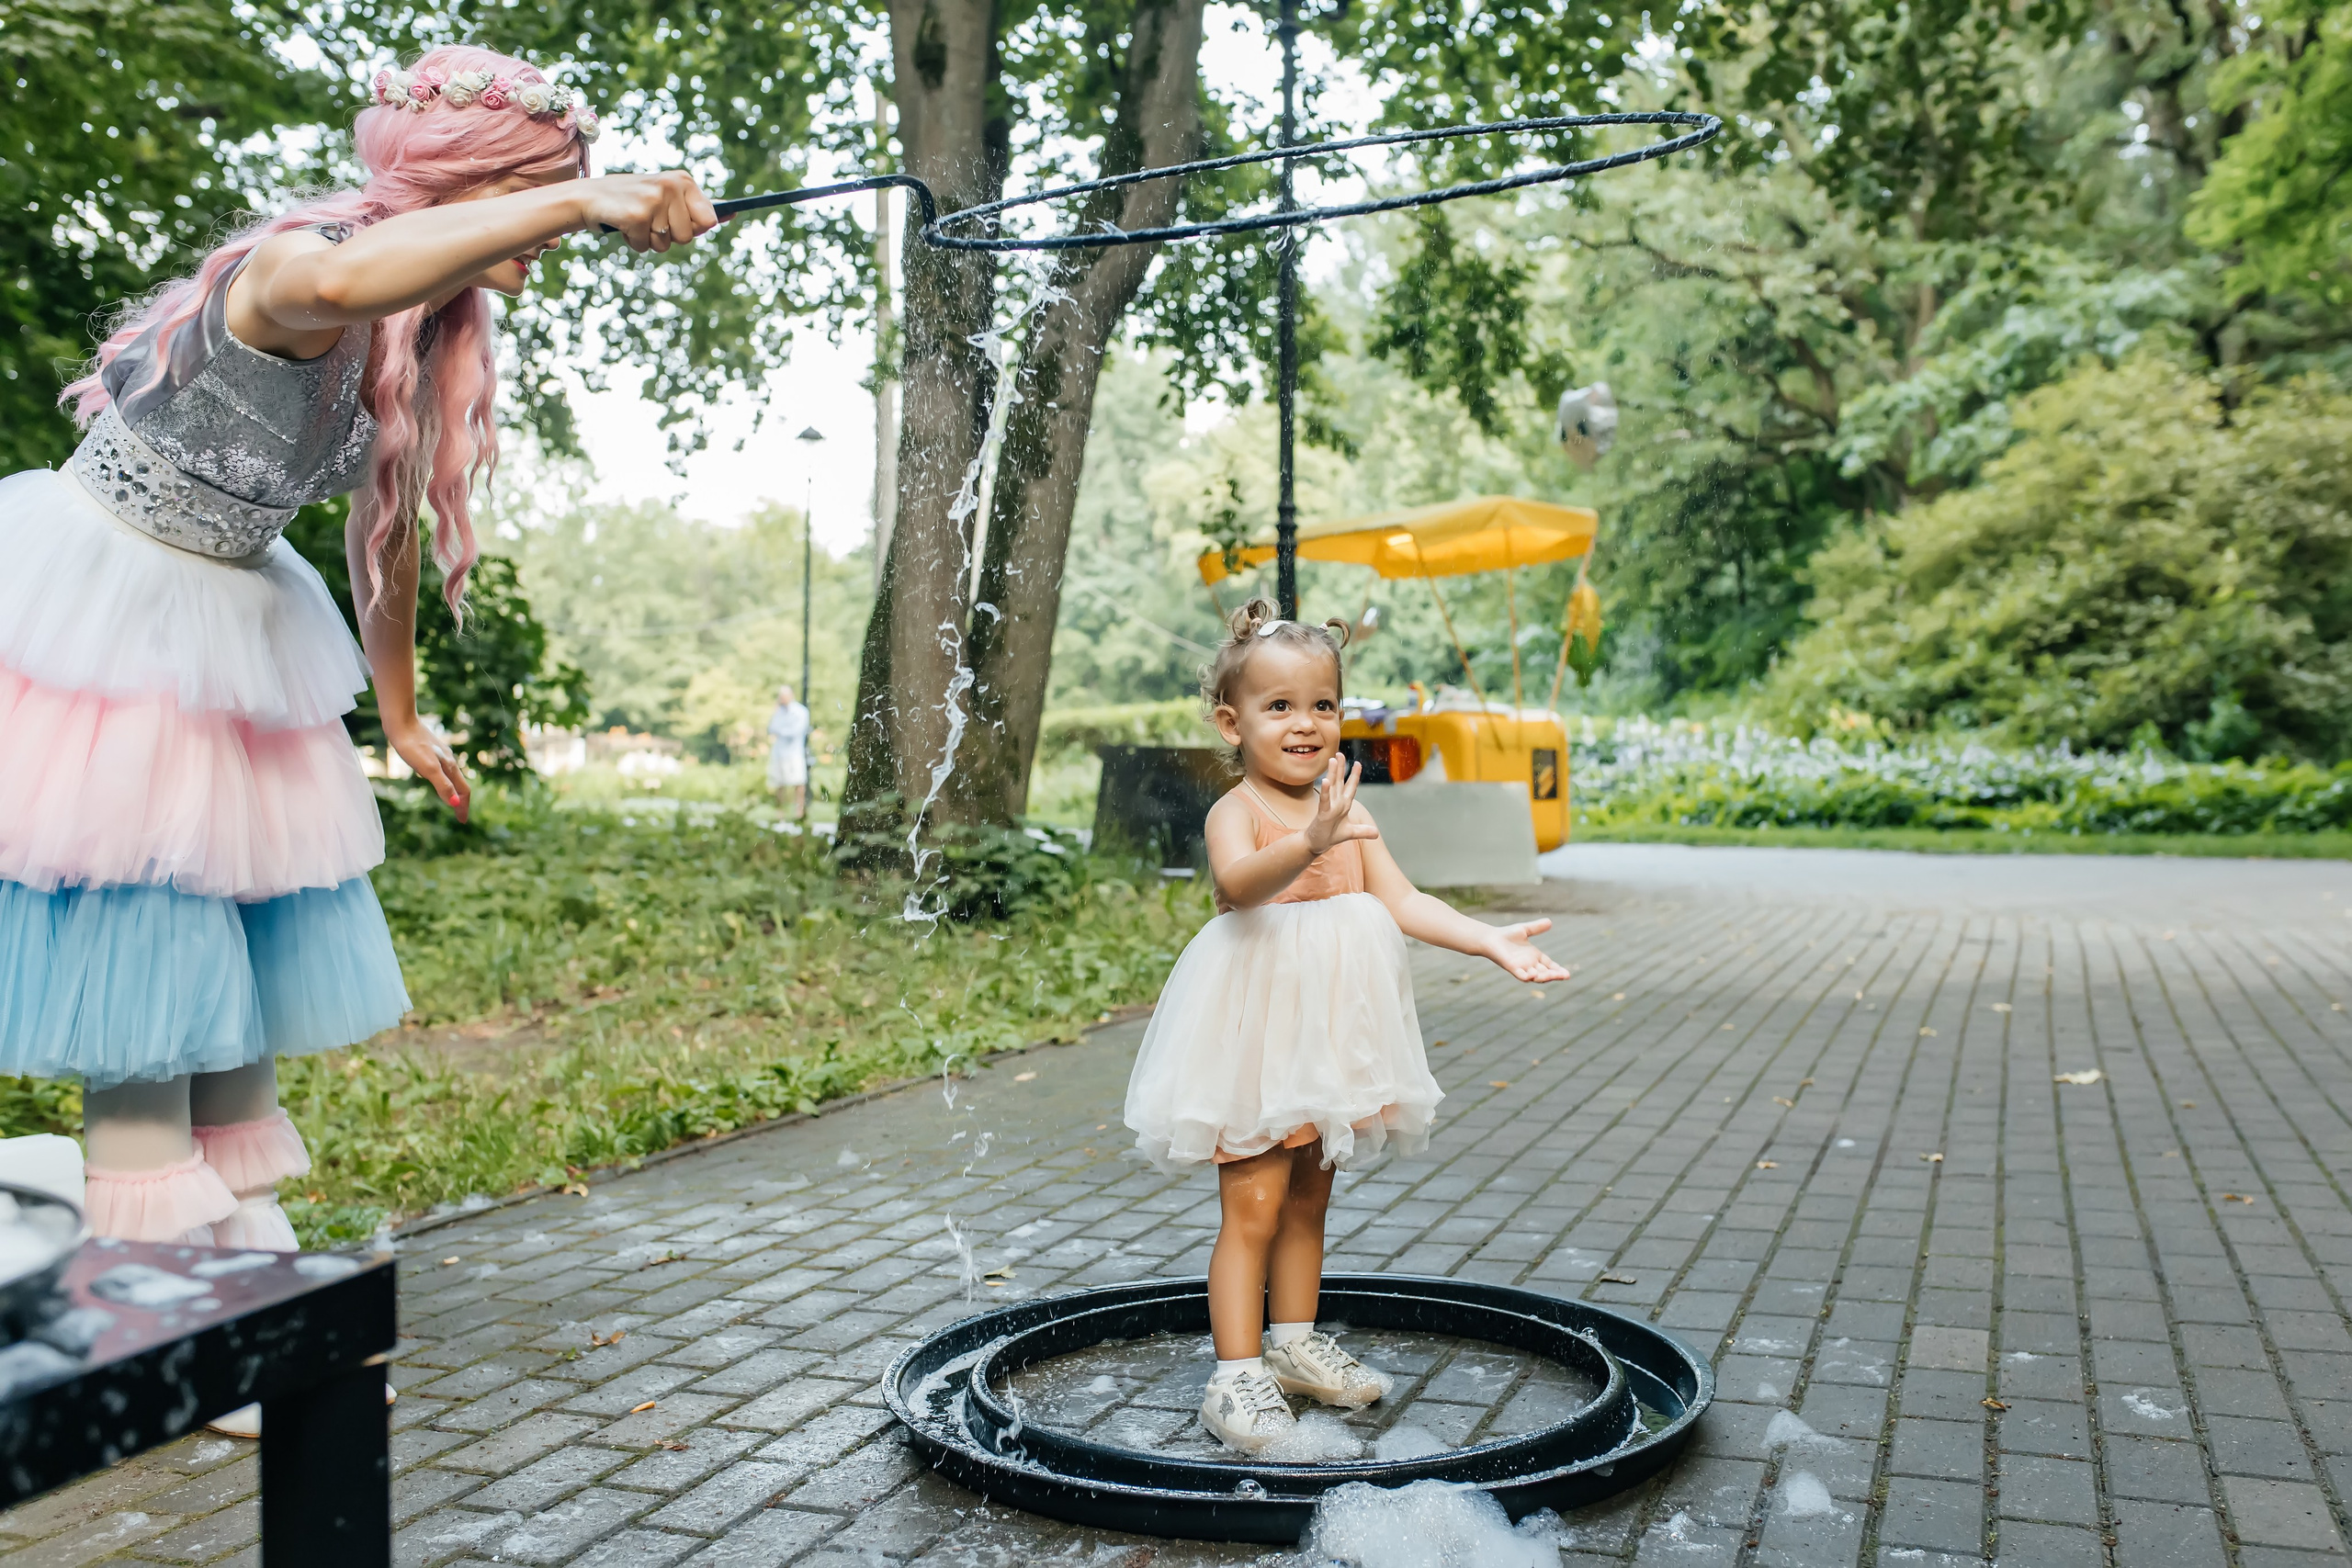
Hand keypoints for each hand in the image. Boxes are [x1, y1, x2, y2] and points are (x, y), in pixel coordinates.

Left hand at [387, 716, 470, 823]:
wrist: (401, 722)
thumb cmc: (412, 746)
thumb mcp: (428, 769)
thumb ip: (442, 786)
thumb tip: (455, 804)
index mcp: (449, 767)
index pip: (463, 791)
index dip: (463, 807)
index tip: (462, 821)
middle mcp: (448, 761)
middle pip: (459, 784)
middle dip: (460, 801)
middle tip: (458, 815)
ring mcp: (440, 754)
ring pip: (451, 776)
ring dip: (453, 790)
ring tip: (449, 799)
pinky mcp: (429, 749)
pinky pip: (441, 769)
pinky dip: (443, 780)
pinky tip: (433, 777)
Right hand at [576, 172, 719, 252]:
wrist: (588, 197)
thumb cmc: (632, 200)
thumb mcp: (666, 196)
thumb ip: (694, 207)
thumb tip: (730, 214)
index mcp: (683, 180)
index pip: (709, 220)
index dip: (693, 228)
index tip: (675, 220)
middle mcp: (671, 186)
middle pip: (688, 237)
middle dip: (669, 236)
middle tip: (649, 218)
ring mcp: (655, 200)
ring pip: (667, 244)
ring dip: (650, 240)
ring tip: (636, 219)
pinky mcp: (638, 215)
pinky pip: (646, 247)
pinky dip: (634, 242)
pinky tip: (624, 224)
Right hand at [1301, 756, 1379, 854]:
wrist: (1317, 844)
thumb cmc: (1331, 835)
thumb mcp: (1351, 833)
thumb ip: (1363, 831)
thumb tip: (1376, 833)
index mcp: (1344, 804)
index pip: (1350, 787)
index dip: (1354, 775)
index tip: (1358, 763)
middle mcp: (1337, 802)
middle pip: (1340, 782)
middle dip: (1341, 767)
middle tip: (1340, 753)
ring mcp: (1329, 807)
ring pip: (1332, 787)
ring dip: (1333, 773)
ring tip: (1333, 760)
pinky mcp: (1323, 814)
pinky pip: (1325, 801)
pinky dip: (1326, 791)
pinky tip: (1326, 781)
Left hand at [1486, 918, 1569, 982]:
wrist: (1490, 938)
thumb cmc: (1506, 935)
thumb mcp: (1525, 929)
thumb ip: (1536, 928)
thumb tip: (1550, 921)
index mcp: (1535, 956)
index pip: (1549, 965)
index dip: (1558, 970)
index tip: (1567, 974)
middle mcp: (1529, 964)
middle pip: (1545, 973)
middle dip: (1555, 975)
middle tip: (1565, 976)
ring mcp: (1521, 967)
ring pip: (1536, 976)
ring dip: (1544, 977)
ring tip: (1553, 976)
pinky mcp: (1512, 968)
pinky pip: (1521, 975)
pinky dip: (1527, 977)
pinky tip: (1533, 976)